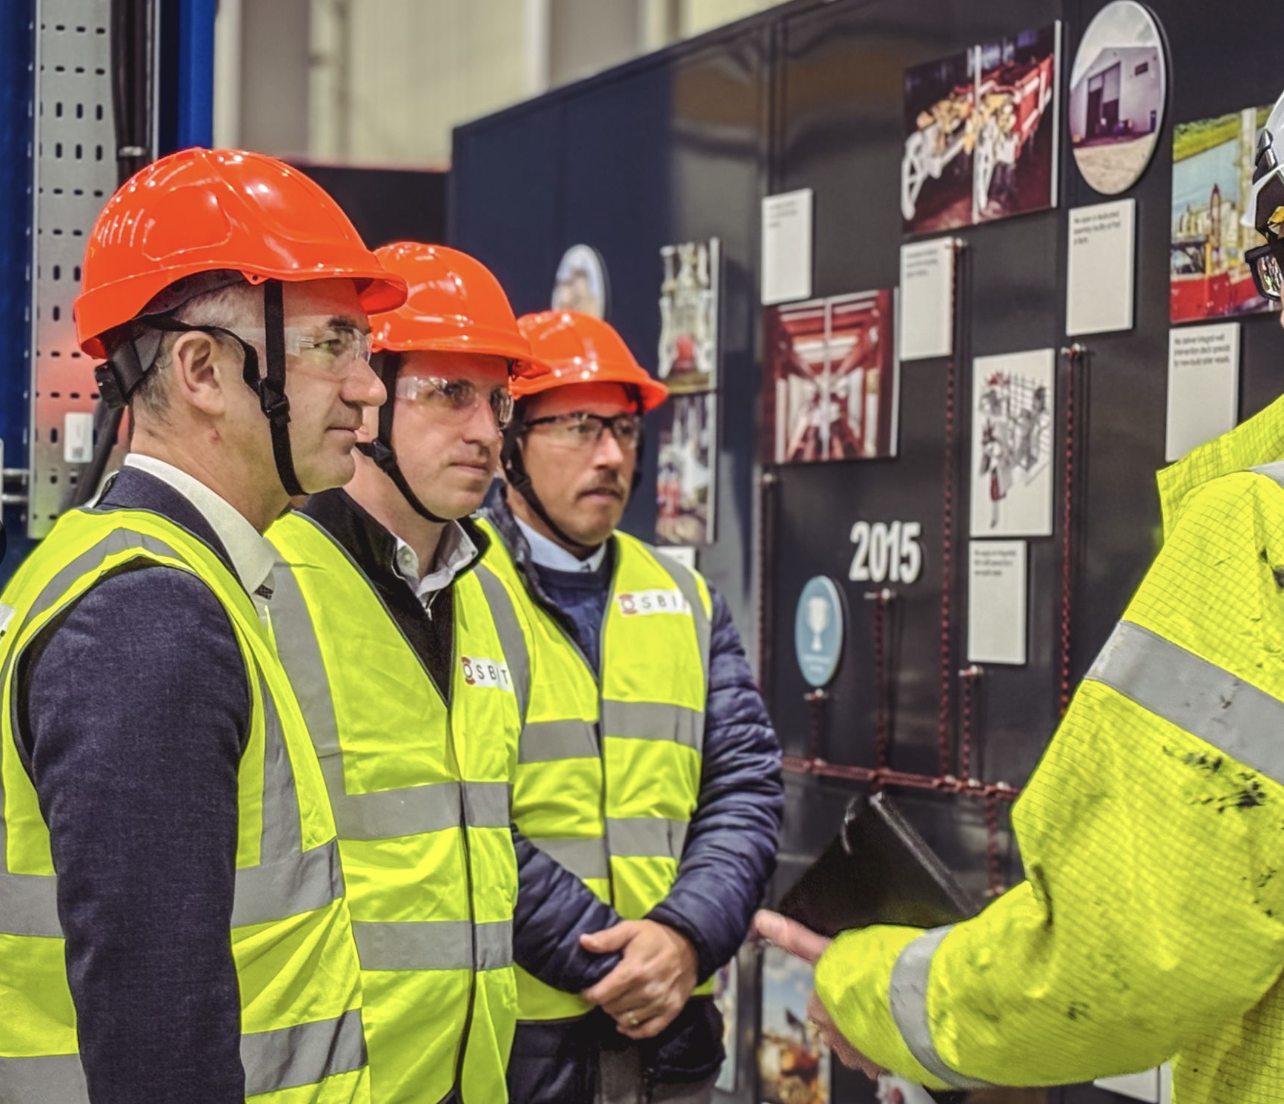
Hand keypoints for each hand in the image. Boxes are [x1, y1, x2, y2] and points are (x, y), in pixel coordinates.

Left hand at [579, 920, 698, 1038]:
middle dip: (604, 1001)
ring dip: (617, 1013)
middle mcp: (647, 990)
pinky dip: (634, 1031)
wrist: (690, 944)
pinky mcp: (672, 1011)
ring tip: (617, 1002)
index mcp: (634, 970)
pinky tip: (625, 1024)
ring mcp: (661, 1003)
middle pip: (612, 1008)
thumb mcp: (631, 929)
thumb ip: (607, 938)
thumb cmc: (655, 936)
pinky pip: (649, 1030)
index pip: (602, 994)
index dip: (590, 994)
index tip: (589, 989)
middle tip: (605, 992)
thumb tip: (583, 942)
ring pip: (627, 1020)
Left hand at [755, 912, 881, 1079]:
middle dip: (850, 1012)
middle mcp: (832, 1034)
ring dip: (867, 1031)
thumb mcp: (826, 949)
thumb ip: (795, 938)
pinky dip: (884, 1048)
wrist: (905, 1007)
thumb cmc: (865, 978)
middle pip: (837, 1022)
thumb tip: (760, 920)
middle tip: (869, 996)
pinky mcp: (877, 1066)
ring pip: (857, 1042)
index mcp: (819, 1007)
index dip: (837, 989)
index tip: (850, 985)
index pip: (820, 1001)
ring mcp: (855, 1053)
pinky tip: (896, 1031)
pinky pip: (876, 1059)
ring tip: (885, 1011)